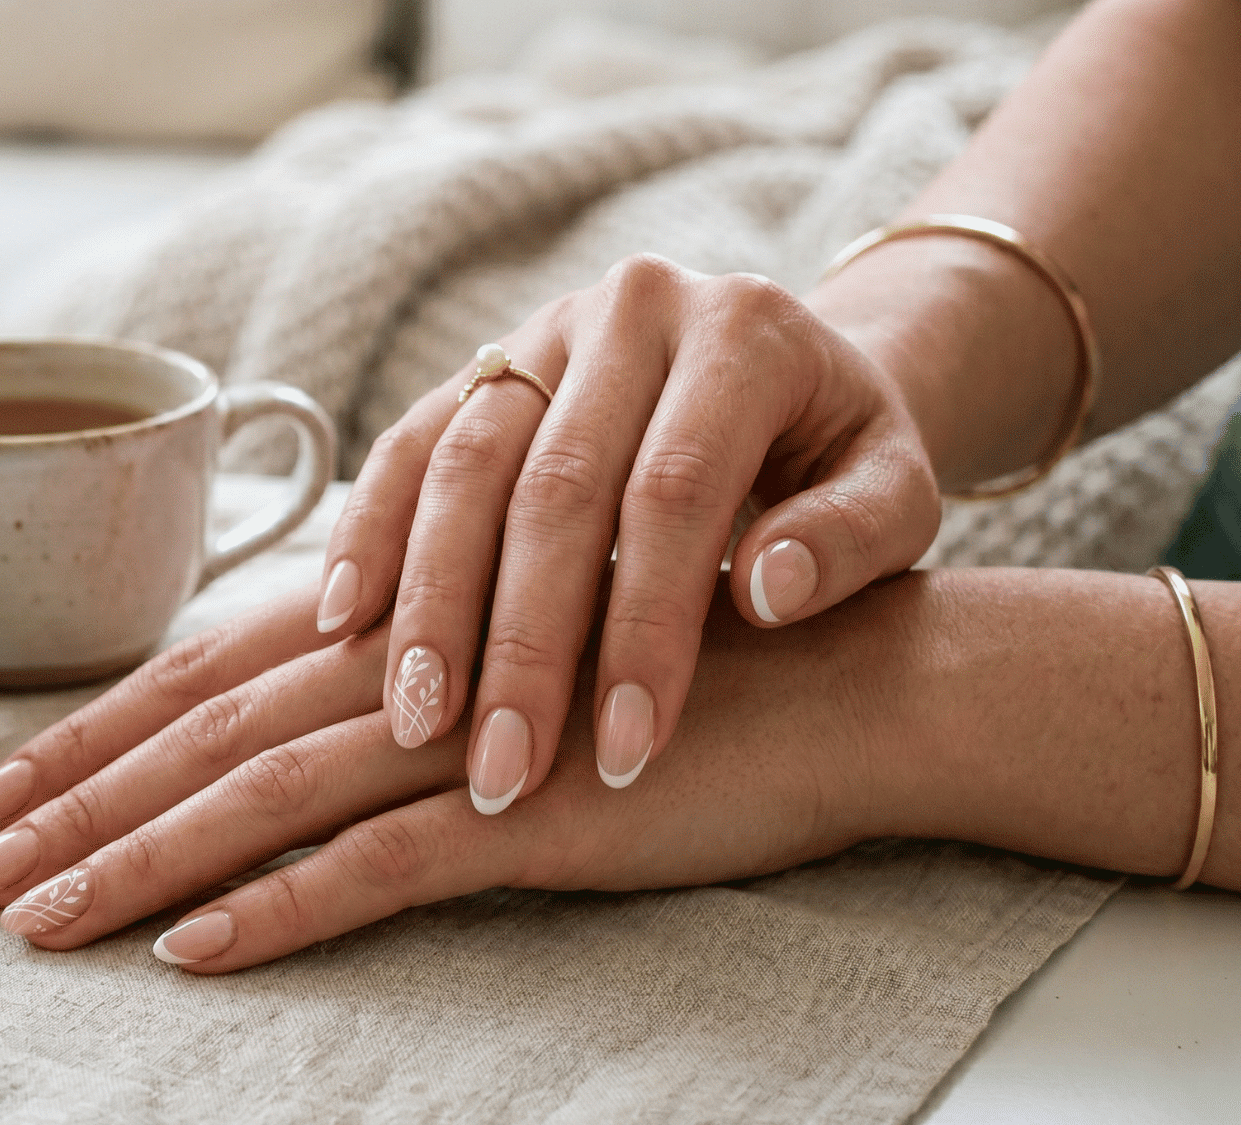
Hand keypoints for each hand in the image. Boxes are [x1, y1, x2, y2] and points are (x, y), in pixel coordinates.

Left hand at [0, 576, 897, 971]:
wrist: (844, 681)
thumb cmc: (678, 673)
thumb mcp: (518, 665)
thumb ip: (418, 688)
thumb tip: (306, 734)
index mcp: (397, 631)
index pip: (207, 678)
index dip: (94, 733)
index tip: (0, 792)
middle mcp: (406, 671)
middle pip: (201, 738)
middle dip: (75, 804)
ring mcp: (462, 742)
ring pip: (258, 799)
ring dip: (135, 861)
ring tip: (36, 921)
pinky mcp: (529, 818)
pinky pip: (376, 870)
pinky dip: (276, 910)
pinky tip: (191, 952)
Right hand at [313, 254, 937, 811]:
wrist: (792, 370)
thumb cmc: (843, 459)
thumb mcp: (898, 495)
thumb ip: (852, 541)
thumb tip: (762, 594)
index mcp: (745, 333)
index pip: (672, 494)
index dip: (642, 630)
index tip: (625, 754)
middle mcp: (633, 310)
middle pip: (552, 486)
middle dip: (520, 643)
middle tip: (500, 771)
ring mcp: (544, 329)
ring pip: (462, 465)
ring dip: (429, 603)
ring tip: (414, 719)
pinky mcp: (483, 365)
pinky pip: (406, 446)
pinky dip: (369, 535)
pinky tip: (343, 623)